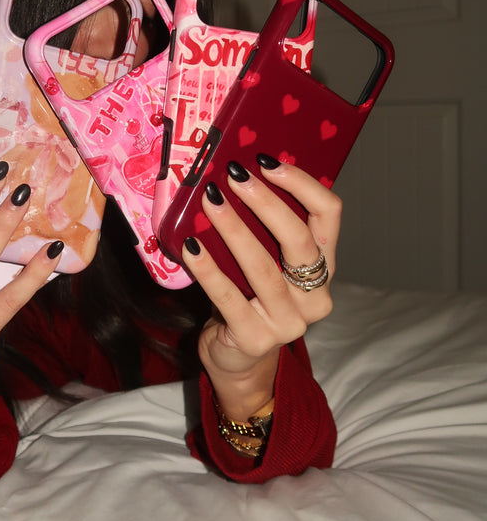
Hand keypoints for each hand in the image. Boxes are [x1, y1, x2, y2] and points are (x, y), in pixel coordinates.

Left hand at [181, 156, 340, 418]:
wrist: (238, 358)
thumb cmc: (250, 297)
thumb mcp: (267, 260)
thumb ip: (264, 228)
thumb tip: (237, 173)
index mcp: (324, 266)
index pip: (329, 215)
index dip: (302, 184)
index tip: (267, 162)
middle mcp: (315, 295)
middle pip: (299, 240)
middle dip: (266, 203)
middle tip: (234, 176)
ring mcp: (289, 322)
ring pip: (263, 268)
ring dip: (234, 230)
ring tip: (210, 201)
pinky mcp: (256, 339)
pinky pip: (229, 298)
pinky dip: (208, 270)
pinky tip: (191, 248)